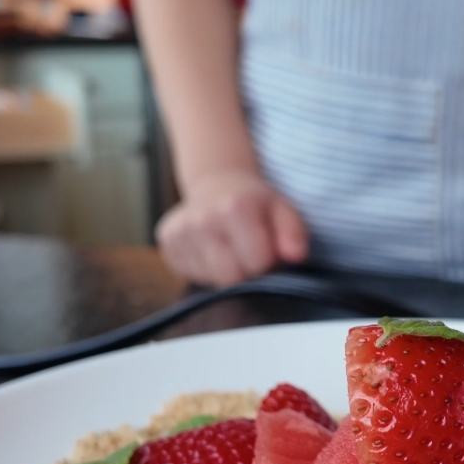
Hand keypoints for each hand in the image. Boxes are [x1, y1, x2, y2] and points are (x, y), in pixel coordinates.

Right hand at [156, 170, 308, 286]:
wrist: (216, 184)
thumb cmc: (254, 202)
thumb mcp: (282, 209)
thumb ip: (293, 232)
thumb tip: (296, 256)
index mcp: (234, 207)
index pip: (257, 265)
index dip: (267, 262)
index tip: (266, 249)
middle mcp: (201, 219)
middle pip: (230, 277)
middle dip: (245, 271)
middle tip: (247, 251)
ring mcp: (179, 232)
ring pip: (210, 280)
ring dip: (224, 271)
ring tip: (229, 249)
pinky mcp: (166, 243)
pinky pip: (190, 275)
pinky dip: (204, 269)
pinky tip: (211, 249)